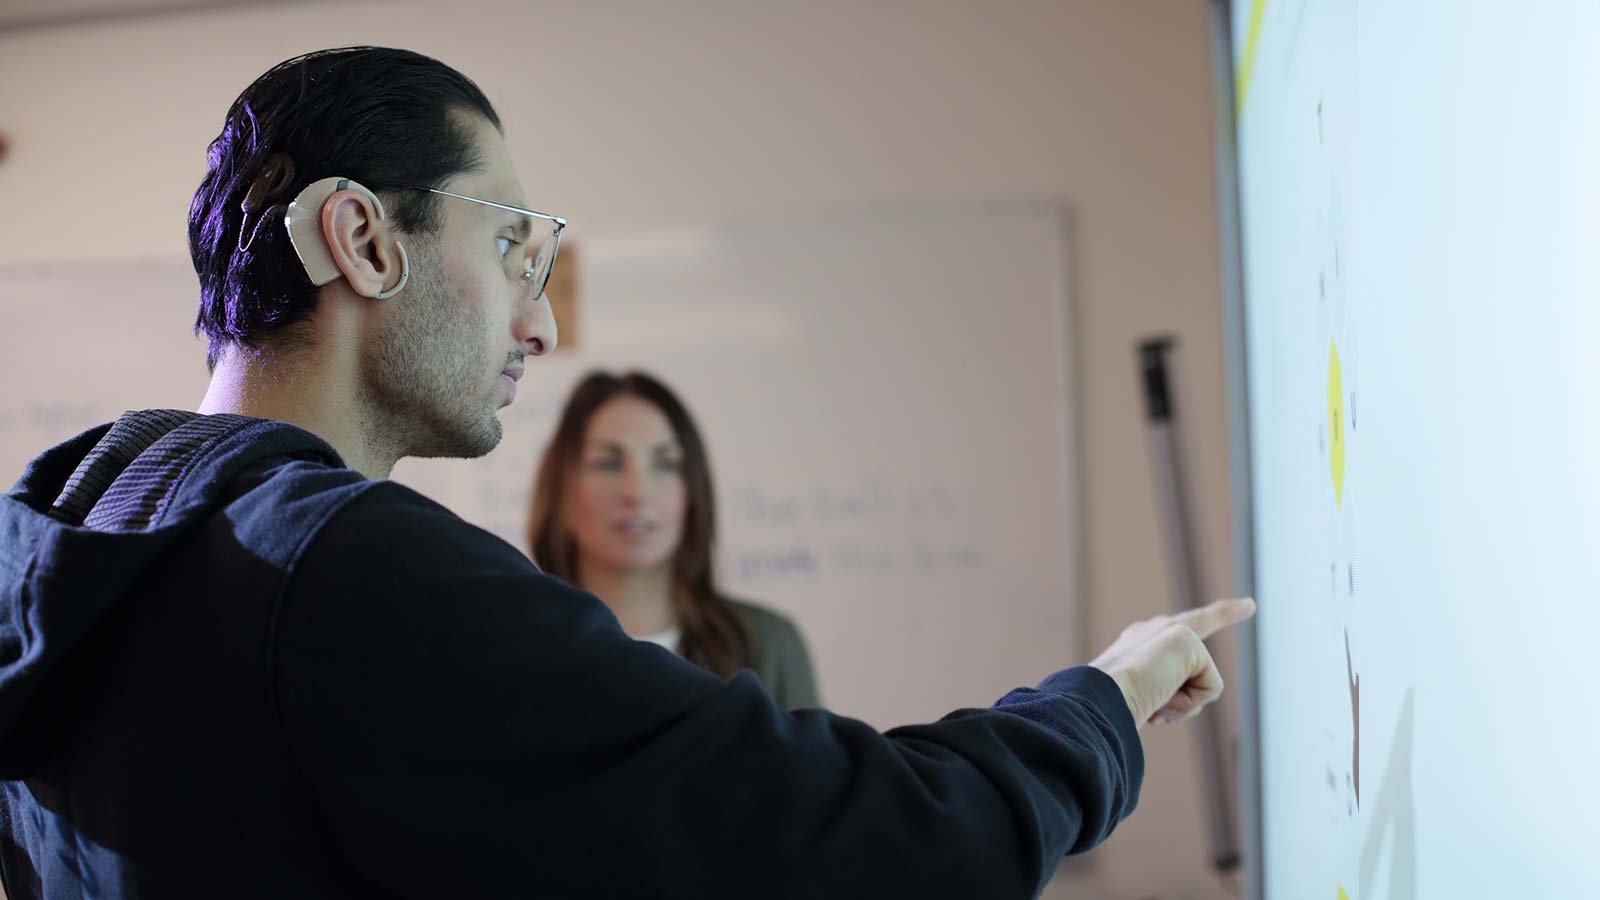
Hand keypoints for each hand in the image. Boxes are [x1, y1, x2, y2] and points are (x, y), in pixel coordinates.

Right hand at [1089, 597, 1255, 727]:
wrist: (1094, 700)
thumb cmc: (1105, 712)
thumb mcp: (1130, 710)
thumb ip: (1150, 705)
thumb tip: (1146, 732)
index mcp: (1134, 645)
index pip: (1167, 630)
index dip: (1206, 617)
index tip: (1235, 605)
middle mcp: (1151, 630)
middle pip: (1205, 619)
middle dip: (1227, 611)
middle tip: (1251, 604)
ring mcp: (1168, 629)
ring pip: (1201, 684)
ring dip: (1181, 706)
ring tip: (1150, 700)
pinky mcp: (1185, 638)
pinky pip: (1209, 689)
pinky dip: (1187, 704)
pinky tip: (1159, 696)